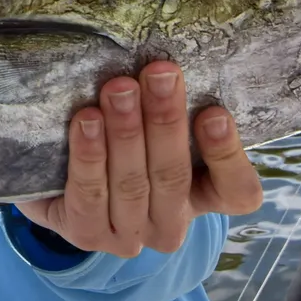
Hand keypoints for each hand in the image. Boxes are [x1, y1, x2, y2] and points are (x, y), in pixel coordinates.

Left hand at [17, 61, 260, 257]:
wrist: (63, 180)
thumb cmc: (126, 139)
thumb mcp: (156, 125)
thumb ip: (171, 105)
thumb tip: (169, 64)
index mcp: (205, 198)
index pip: (238, 192)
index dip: (227, 156)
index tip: (214, 112)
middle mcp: (172, 225)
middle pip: (173, 176)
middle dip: (164, 120)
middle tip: (157, 74)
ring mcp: (131, 237)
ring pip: (132, 184)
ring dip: (125, 133)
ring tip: (118, 89)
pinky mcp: (88, 235)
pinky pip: (89, 195)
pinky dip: (89, 156)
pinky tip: (86, 120)